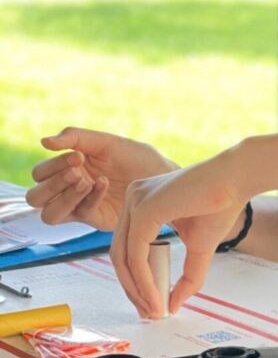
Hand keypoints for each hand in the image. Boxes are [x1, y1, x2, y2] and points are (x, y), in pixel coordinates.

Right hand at [27, 128, 176, 230]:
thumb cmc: (135, 157)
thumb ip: (75, 138)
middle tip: (78, 170)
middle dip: (53, 183)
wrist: (162, 174)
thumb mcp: (105, 142)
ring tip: (86, 180)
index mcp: (67, 170)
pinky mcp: (97, 219)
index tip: (78, 156)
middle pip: (35, 197)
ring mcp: (81, 207)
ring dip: (64, 196)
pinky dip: (89, 197)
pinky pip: (81, 214)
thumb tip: (43, 141)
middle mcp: (69, 190)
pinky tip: (103, 184)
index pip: (39, 174)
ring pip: (50, 214)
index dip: (53, 166)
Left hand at [110, 149, 247, 317]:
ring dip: (137, 288)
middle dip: (132, 289)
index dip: (135, 281)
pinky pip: (136, 252)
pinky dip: (144, 279)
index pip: (127, 249)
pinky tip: (157, 295)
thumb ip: (187, 276)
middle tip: (149, 312)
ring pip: (122, 256)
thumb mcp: (199, 248)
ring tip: (155, 308)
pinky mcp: (144, 208)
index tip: (151, 304)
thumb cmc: (221, 205)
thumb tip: (174, 306)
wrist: (236, 181)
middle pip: (118, 254)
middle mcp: (133, 200)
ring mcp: (135, 202)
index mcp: (142, 205)